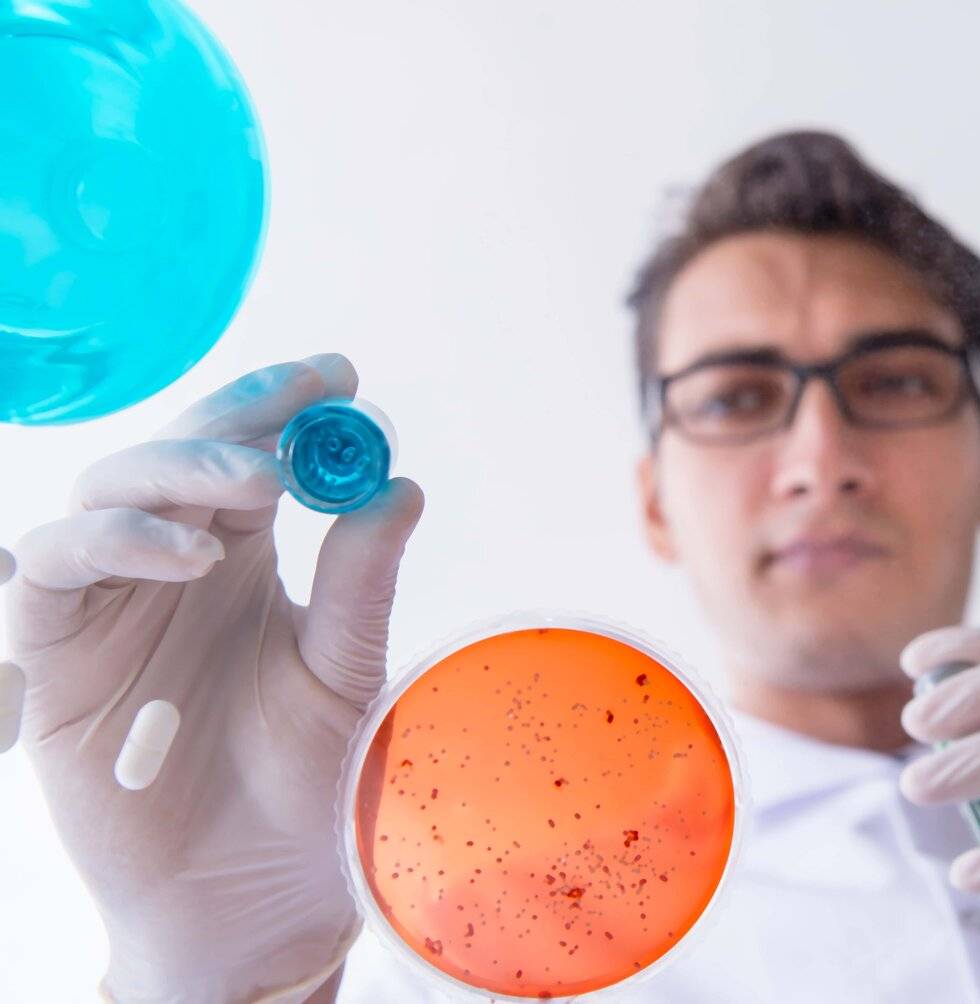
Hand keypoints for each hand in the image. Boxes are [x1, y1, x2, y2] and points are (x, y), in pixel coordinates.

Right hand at [5, 357, 423, 1003]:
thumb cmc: (300, 779)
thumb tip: (402, 485)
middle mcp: (170, 565)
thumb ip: (362, 583)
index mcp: (241, 556)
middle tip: (300, 400)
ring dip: (179, 468)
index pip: (251, 453)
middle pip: (179, 452)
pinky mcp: (54, 655)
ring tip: (259, 484)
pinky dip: (113, 542)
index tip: (341, 374)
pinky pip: (53, 570)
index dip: (285, 403)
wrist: (249, 891)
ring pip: (107, 491)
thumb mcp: (343, 671)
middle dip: (237, 414)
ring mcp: (108, 604)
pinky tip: (193, 554)